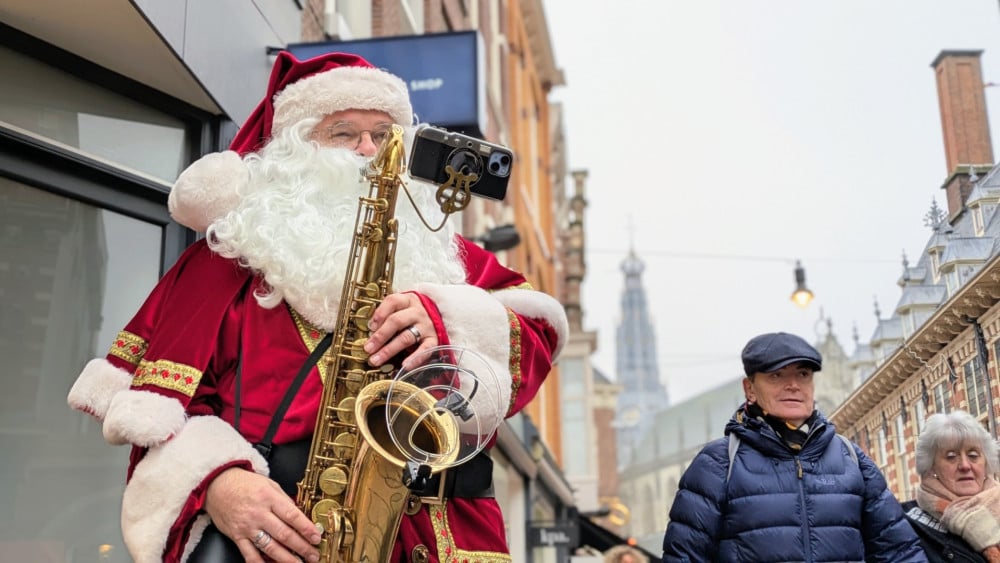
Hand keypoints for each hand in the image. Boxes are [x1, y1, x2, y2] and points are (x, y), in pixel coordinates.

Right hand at [203, 467, 320, 562]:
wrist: (216, 485)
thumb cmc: (244, 483)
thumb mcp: (269, 484)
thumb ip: (284, 499)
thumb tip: (300, 514)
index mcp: (269, 498)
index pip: (292, 515)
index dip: (306, 528)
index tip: (317, 537)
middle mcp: (259, 514)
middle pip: (284, 534)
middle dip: (302, 547)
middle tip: (313, 555)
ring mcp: (247, 527)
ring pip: (270, 547)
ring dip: (287, 558)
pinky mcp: (237, 536)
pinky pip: (249, 554)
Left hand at [364, 292, 435, 368]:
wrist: (437, 317)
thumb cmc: (411, 315)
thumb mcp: (401, 309)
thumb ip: (387, 317)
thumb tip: (370, 333)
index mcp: (408, 301)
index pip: (392, 302)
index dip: (380, 314)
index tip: (370, 327)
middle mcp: (417, 312)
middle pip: (397, 321)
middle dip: (380, 336)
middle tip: (368, 348)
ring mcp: (426, 326)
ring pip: (406, 337)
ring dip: (389, 350)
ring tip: (377, 359)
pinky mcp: (433, 339)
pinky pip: (425, 349)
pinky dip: (415, 358)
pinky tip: (404, 365)